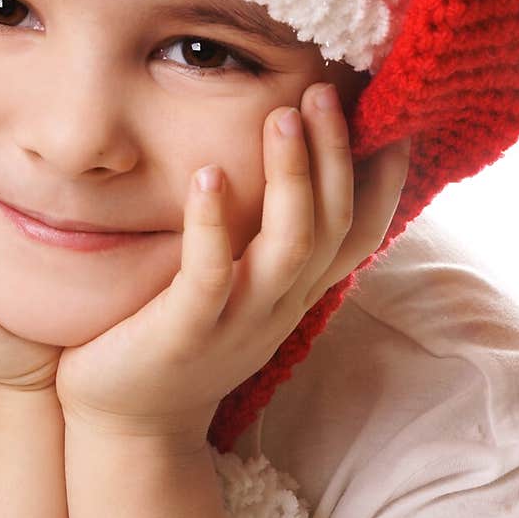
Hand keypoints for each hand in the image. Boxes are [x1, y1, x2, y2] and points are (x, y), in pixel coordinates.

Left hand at [55, 83, 411, 450]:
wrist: (129, 426)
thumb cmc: (178, 339)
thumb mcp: (240, 290)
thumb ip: (265, 243)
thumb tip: (282, 174)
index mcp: (294, 291)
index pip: (359, 233)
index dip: (383, 181)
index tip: (390, 122)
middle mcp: (280, 304)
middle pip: (332, 224)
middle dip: (334, 154)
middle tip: (320, 91)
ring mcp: (238, 320)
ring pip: (290, 244)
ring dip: (291, 176)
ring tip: (281, 116)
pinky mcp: (186, 331)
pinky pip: (211, 273)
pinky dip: (213, 223)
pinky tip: (208, 174)